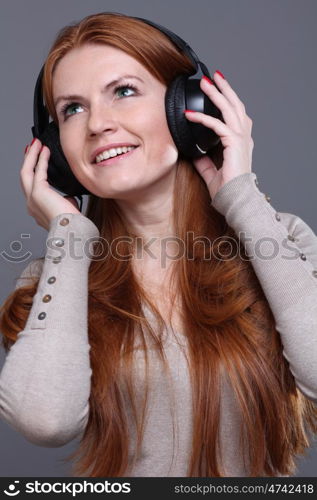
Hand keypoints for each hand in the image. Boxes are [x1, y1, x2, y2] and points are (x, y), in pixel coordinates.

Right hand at [20, 138, 80, 230]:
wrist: (72, 230)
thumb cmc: (73, 223)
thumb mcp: (67, 210)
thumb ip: (65, 201)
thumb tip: (68, 196)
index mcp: (37, 209)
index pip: (31, 186)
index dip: (33, 171)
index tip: (37, 160)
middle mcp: (31, 204)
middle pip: (25, 177)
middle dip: (28, 160)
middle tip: (32, 147)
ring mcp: (31, 199)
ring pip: (26, 172)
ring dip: (32, 156)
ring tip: (37, 144)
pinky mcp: (37, 193)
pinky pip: (37, 172)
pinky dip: (41, 159)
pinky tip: (45, 151)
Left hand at [184, 71, 253, 199]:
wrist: (235, 200)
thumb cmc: (228, 190)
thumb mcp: (211, 172)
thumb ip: (204, 161)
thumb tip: (194, 152)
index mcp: (241, 142)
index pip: (235, 115)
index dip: (227, 101)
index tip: (217, 90)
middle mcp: (244, 137)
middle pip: (236, 106)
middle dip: (225, 89)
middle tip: (214, 76)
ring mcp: (241, 139)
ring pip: (230, 109)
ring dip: (217, 94)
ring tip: (206, 82)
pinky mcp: (234, 144)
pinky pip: (218, 125)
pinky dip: (203, 118)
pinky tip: (190, 114)